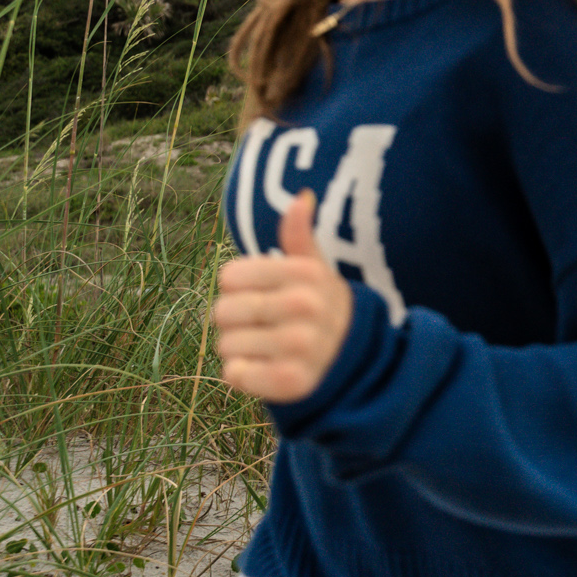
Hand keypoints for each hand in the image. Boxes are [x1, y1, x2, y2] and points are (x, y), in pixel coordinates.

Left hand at [214, 192, 353, 403]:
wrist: (355, 361)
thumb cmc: (321, 308)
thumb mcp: (315, 269)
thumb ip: (299, 235)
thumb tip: (302, 196)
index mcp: (305, 274)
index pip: (228, 276)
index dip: (239, 288)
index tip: (265, 295)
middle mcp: (304, 306)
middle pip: (222, 311)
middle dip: (236, 321)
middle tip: (266, 326)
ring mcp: (298, 345)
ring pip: (226, 345)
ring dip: (240, 351)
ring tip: (270, 348)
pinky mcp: (290, 381)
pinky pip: (235, 375)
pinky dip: (244, 376)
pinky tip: (268, 369)